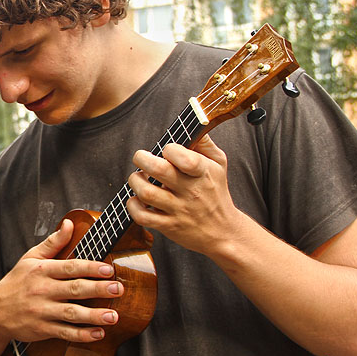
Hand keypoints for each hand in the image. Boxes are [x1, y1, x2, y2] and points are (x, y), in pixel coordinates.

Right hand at [0, 219, 122, 344]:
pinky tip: (98, 333)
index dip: (89, 268)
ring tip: (113, 316)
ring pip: (71, 313)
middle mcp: (42, 290)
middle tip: (118, 289)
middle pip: (74, 289)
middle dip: (97, 289)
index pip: (69, 268)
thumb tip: (69, 224)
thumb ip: (53, 243)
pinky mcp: (42, 329)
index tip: (108, 269)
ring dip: (94, 316)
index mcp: (41, 271)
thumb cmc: (16, 282)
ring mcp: (42, 311)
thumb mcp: (30, 258)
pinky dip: (82, 335)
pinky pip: (65, 333)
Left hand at [126, 135, 246, 253]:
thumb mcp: (219, 164)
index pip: (184, 157)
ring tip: (138, 178)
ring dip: (135, 181)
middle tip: (141, 158)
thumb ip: (205, 143)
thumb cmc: (216, 192)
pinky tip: (137, 199)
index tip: (167, 150)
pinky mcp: (168, 226)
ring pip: (147, 193)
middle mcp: (190, 191)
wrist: (223, 232)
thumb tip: (195, 123)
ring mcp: (178, 210)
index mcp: (203, 172)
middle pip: (160, 170)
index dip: (170, 149)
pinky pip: (143, 216)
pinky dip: (133, 206)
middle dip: (142, 159)